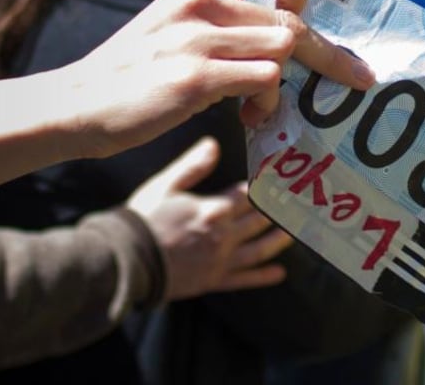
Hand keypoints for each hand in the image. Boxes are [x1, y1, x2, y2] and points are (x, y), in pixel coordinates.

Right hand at [57, 0, 375, 157]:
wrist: (77, 104)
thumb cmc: (136, 70)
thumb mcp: (178, 23)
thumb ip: (226, 18)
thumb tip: (287, 36)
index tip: (298, 21)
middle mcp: (203, 0)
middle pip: (293, 19)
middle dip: (325, 55)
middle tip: (352, 77)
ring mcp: (199, 37)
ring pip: (285, 48)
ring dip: (286, 85)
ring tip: (260, 105)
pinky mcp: (195, 76)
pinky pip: (267, 80)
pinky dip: (269, 103)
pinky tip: (250, 115)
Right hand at [128, 138, 292, 300]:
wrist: (127, 262)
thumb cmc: (142, 220)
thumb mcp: (163, 186)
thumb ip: (192, 165)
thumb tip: (213, 143)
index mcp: (213, 208)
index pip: (246, 195)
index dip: (263, 187)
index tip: (280, 181)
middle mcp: (223, 234)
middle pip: (257, 221)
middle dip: (277, 212)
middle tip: (297, 206)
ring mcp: (220, 259)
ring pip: (258, 249)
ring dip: (277, 241)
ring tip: (293, 234)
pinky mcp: (213, 280)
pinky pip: (244, 279)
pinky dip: (262, 277)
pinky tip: (279, 274)